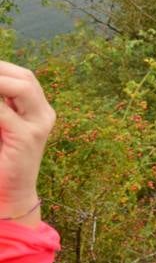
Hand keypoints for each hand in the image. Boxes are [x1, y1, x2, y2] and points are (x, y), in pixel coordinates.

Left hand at [0, 62, 54, 225]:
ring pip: (22, 87)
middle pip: (26, 78)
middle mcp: (44, 115)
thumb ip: (1, 109)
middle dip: (0, 70)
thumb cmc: (2, 161)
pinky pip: (4, 112)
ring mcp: (39, 125)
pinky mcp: (27, 138)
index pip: (24, 78)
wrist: (11, 194)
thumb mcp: (2, 127)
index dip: (2, 68)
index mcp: (39, 111)